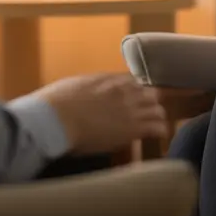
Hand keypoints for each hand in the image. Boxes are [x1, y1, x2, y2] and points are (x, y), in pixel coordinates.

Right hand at [33, 73, 167, 154]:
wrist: (56, 120)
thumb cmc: (57, 103)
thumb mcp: (74, 84)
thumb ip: (90, 85)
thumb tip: (91, 89)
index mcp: (109, 79)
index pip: (133, 81)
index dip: (134, 91)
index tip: (132, 98)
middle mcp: (124, 91)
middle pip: (150, 93)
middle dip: (149, 102)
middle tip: (145, 112)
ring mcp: (130, 109)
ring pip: (157, 109)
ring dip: (156, 116)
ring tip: (154, 125)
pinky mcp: (132, 128)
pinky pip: (157, 127)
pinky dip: (159, 131)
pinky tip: (158, 136)